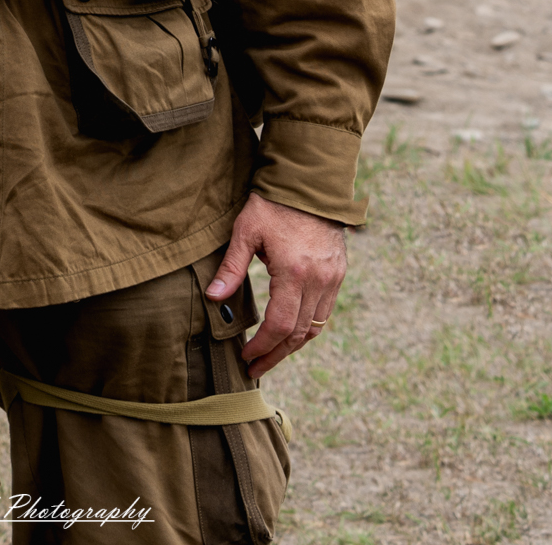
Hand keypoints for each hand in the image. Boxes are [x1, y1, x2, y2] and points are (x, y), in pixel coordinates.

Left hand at [206, 193, 346, 377]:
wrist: (310, 182)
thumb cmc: (273, 204)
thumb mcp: (246, 231)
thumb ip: (232, 267)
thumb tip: (214, 298)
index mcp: (295, 272)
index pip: (279, 325)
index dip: (262, 346)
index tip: (246, 357)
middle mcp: (318, 281)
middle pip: (298, 334)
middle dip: (275, 354)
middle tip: (255, 368)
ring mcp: (332, 278)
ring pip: (314, 327)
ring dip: (292, 345)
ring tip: (270, 355)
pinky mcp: (338, 273)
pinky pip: (324, 312)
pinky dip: (307, 327)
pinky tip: (290, 331)